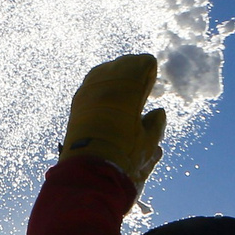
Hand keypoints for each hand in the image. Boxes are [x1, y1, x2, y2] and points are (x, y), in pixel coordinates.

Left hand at [59, 53, 168, 190]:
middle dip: (135, 72)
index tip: (153, 84)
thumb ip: (156, 123)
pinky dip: (103, 85)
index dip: (150, 72)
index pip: (143, 63)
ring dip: (118, 76)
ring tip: (126, 91)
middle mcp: (106, 83)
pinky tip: (109, 97)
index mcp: (127, 89)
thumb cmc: (122, 157)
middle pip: (124, 63)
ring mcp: (88, 90)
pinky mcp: (77, 101)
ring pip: (106, 70)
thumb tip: (158, 112)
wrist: (87, 171)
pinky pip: (92, 82)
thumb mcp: (148, 143)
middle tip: (142, 86)